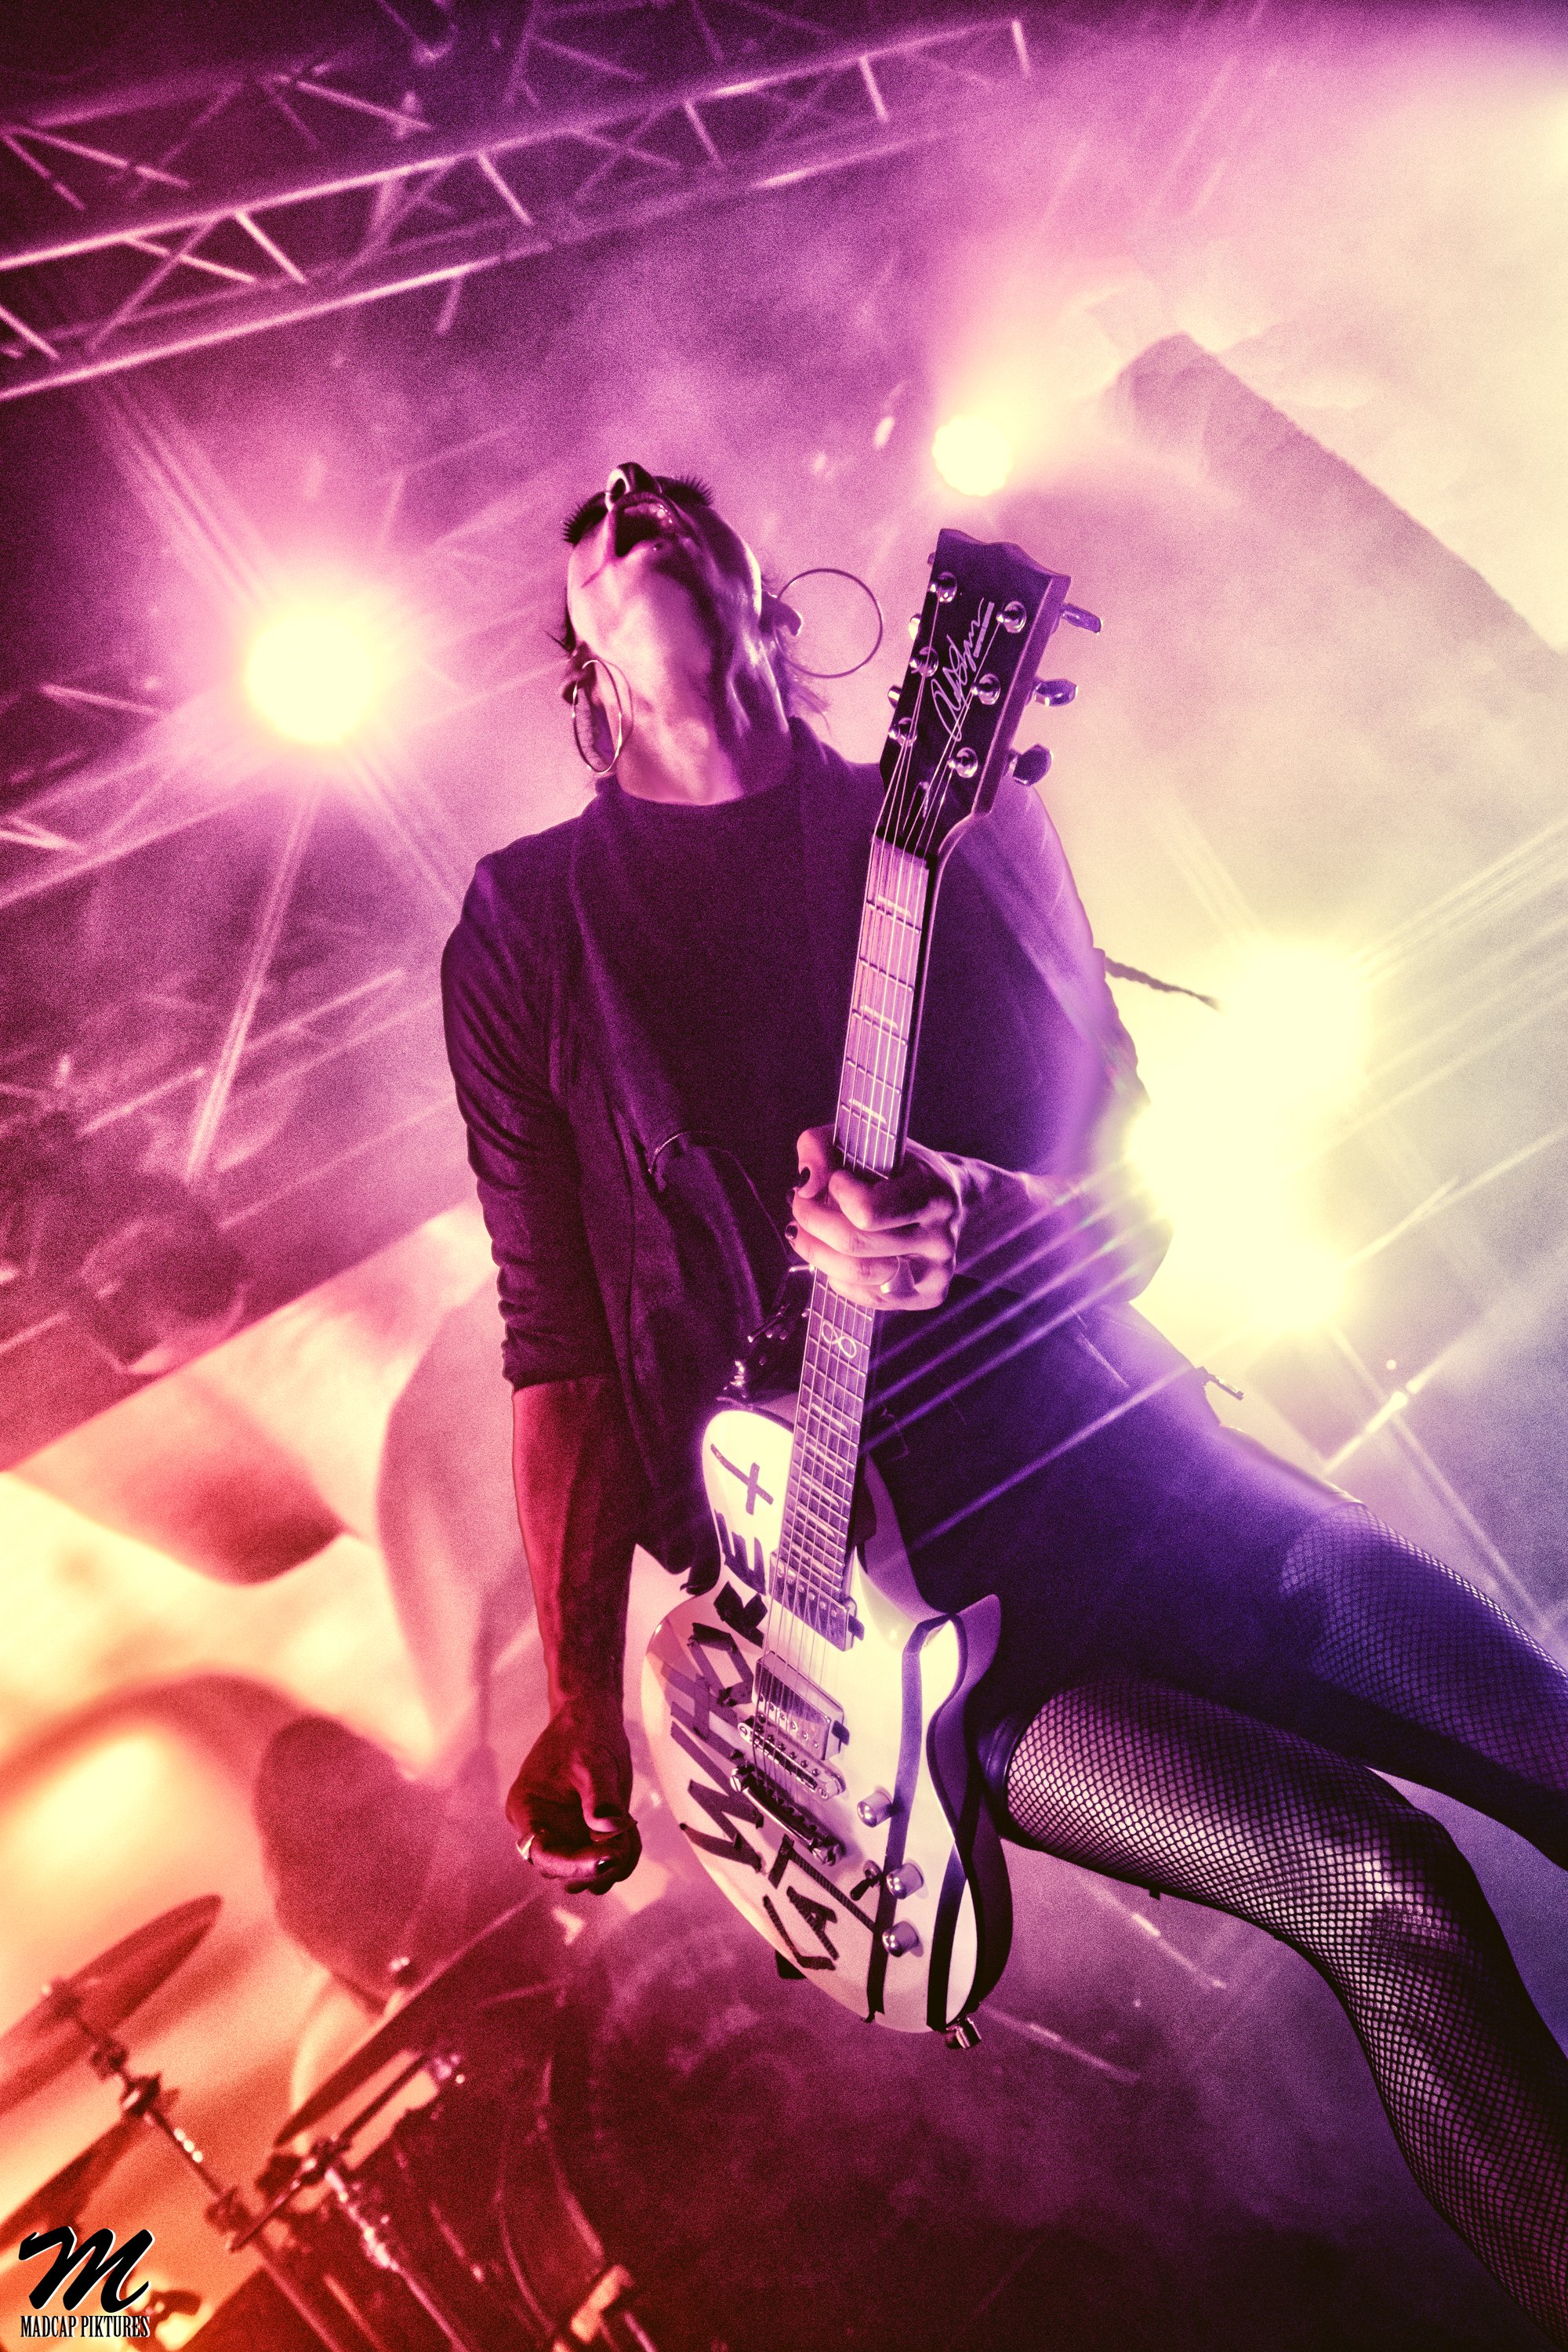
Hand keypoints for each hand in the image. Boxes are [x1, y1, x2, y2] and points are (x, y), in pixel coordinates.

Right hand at [505, 1696, 640, 1891]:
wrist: (591, 1718)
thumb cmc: (584, 1733)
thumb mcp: (594, 1760)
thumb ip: (600, 1796)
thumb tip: (607, 1829)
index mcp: (527, 1809)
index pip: (543, 1853)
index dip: (574, 1863)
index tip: (608, 1858)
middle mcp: (539, 1828)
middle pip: (563, 1869)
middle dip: (596, 1864)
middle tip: (624, 1843)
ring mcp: (562, 1834)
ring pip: (585, 1873)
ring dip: (612, 1862)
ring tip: (629, 1829)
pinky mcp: (583, 1836)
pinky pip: (601, 1861)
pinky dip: (621, 1854)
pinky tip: (630, 1829)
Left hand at [788, 1125, 962, 1312]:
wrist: (955, 1202)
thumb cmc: (903, 1169)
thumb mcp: (867, 1142)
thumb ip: (822, 1146)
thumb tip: (805, 1185)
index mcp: (933, 1194)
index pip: (867, 1210)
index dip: (837, 1193)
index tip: (836, 1179)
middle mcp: (939, 1238)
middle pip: (853, 1243)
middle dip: (812, 1221)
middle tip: (801, 1205)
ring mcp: (935, 1273)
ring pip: (854, 1275)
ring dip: (815, 1251)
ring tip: (806, 1232)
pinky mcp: (926, 1297)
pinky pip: (865, 1297)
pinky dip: (837, 1276)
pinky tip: (835, 1255)